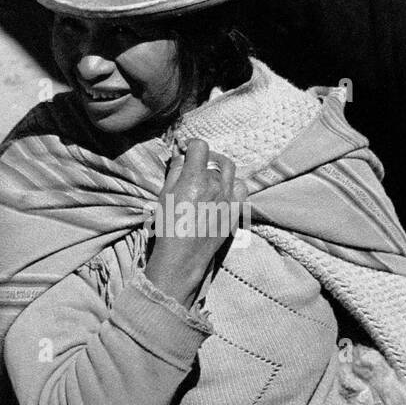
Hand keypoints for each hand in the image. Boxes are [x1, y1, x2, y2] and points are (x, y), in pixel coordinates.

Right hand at [144, 139, 243, 307]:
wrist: (182, 258)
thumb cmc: (168, 228)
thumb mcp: (164, 195)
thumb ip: (174, 172)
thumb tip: (180, 157)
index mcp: (195, 179)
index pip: (200, 147)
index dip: (191, 145)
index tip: (186, 150)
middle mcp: (215, 186)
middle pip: (217, 159)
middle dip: (206, 157)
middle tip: (196, 163)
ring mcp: (228, 199)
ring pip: (231, 171)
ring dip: (220, 168)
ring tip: (210, 175)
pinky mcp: (235, 212)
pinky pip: (241, 188)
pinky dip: (233, 184)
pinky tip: (223, 189)